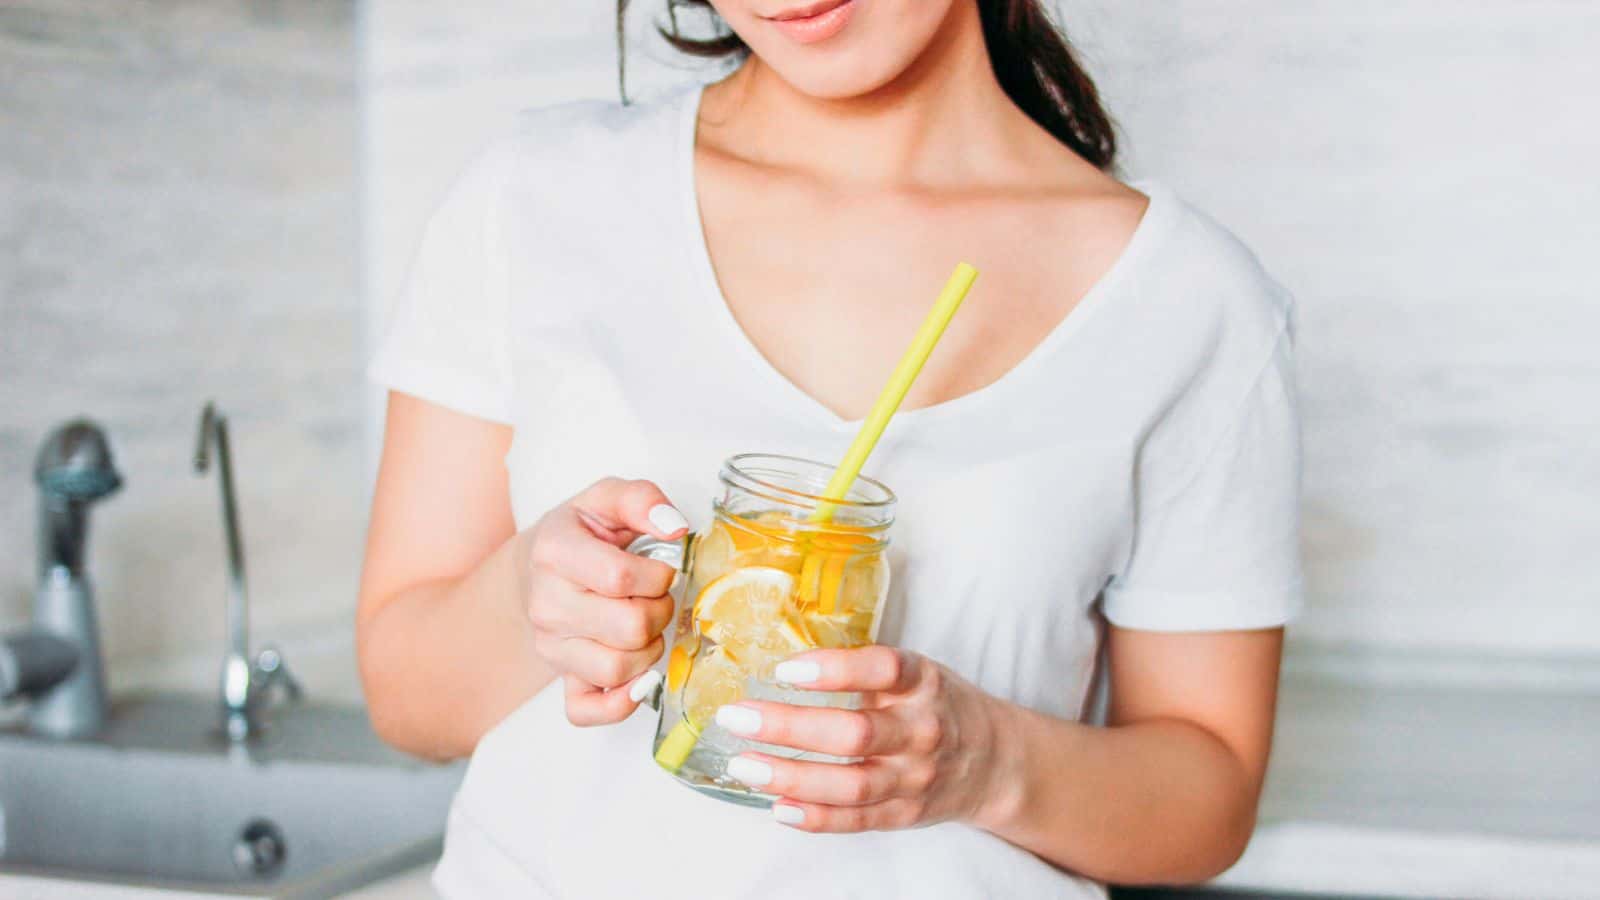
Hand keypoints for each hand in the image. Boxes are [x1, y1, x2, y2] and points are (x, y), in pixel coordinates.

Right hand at [520, 477, 686, 725]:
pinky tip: (637, 677)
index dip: (657, 576)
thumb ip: (642, 499)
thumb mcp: (608, 499)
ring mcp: (550, 645)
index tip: (661, 568)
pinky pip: (587, 711)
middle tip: (657, 597)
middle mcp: (545, 603)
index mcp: (554, 551)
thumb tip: (674, 526)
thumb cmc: (582, 533)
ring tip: (645, 625)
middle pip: (628, 628)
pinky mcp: (560, 677)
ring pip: (617, 670)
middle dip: (660, 612)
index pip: (620, 578)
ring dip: (649, 650)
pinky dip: (620, 703)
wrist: (541, 565)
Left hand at [714, 646, 1007, 831]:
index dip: (834, 669)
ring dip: (791, 776)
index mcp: (923, 682)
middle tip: (737, 716)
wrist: (994, 762)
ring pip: (851, 783)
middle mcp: (922, 730)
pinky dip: (815, 817)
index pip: (883, 669)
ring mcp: (915, 777)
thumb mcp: (914, 673)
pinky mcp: (905, 814)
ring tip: (744, 764)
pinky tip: (777, 805)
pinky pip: (857, 820)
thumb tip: (781, 654)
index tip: (784, 669)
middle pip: (856, 732)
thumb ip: (863, 669)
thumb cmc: (936, 705)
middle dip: (789, 726)